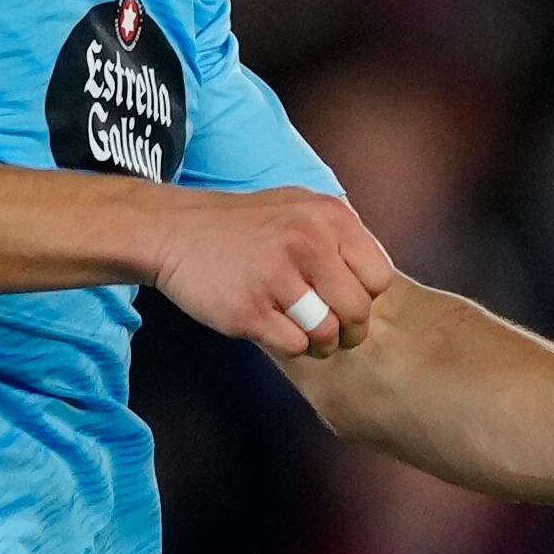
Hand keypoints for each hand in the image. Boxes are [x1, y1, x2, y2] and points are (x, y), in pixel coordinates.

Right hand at [154, 187, 399, 360]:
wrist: (174, 231)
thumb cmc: (241, 225)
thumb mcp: (297, 206)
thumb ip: (339, 235)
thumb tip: (374, 279)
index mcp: (327, 217)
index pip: (378, 278)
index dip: (364, 296)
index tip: (341, 298)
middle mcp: (306, 242)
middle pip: (357, 311)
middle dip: (348, 329)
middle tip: (328, 327)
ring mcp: (276, 277)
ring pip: (327, 333)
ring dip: (318, 343)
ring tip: (300, 330)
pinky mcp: (249, 310)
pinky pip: (293, 346)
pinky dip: (288, 345)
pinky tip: (271, 327)